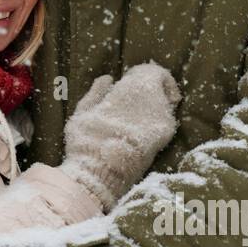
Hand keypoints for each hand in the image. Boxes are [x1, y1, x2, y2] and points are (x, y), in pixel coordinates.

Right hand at [61, 62, 180, 209]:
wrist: (101, 174)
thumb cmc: (88, 139)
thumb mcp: (83, 111)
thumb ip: (97, 92)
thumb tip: (107, 79)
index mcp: (135, 88)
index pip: (154, 72)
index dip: (143, 76)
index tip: (130, 82)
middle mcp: (155, 103)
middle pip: (161, 91)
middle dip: (149, 94)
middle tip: (130, 103)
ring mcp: (163, 125)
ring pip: (164, 110)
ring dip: (151, 111)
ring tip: (130, 122)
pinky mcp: (164, 144)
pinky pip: (163, 128)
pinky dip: (153, 127)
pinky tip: (136, 136)